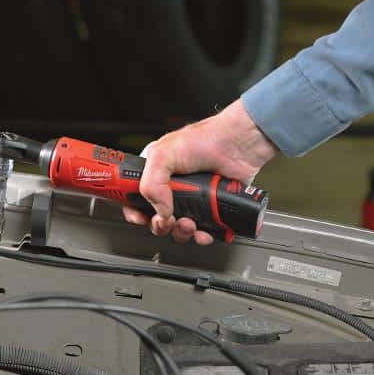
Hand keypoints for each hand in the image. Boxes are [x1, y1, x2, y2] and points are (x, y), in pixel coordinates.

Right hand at [123, 99, 278, 244]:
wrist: (239, 145)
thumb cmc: (206, 139)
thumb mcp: (164, 154)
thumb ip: (151, 184)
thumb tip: (159, 211)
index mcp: (156, 172)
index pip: (135, 198)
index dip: (134, 211)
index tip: (140, 218)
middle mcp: (172, 187)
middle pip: (156, 218)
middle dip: (159, 225)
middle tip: (166, 221)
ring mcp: (192, 199)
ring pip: (178, 228)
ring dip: (181, 232)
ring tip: (188, 223)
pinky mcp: (211, 209)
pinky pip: (202, 231)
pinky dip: (201, 236)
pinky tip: (203, 231)